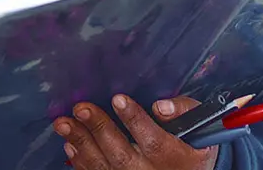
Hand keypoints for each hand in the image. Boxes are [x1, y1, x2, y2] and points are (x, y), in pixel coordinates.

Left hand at [53, 95, 217, 169]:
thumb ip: (184, 111)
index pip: (154, 140)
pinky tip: (70, 145)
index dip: (135, 120)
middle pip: (122, 154)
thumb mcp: (198, 129)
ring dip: (81, 143)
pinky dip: (81, 162)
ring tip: (63, 123)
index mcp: (175, 157)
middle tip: (81, 108)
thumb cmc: (191, 147)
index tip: (119, 99)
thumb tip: (161, 107)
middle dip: (99, 129)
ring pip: (104, 166)